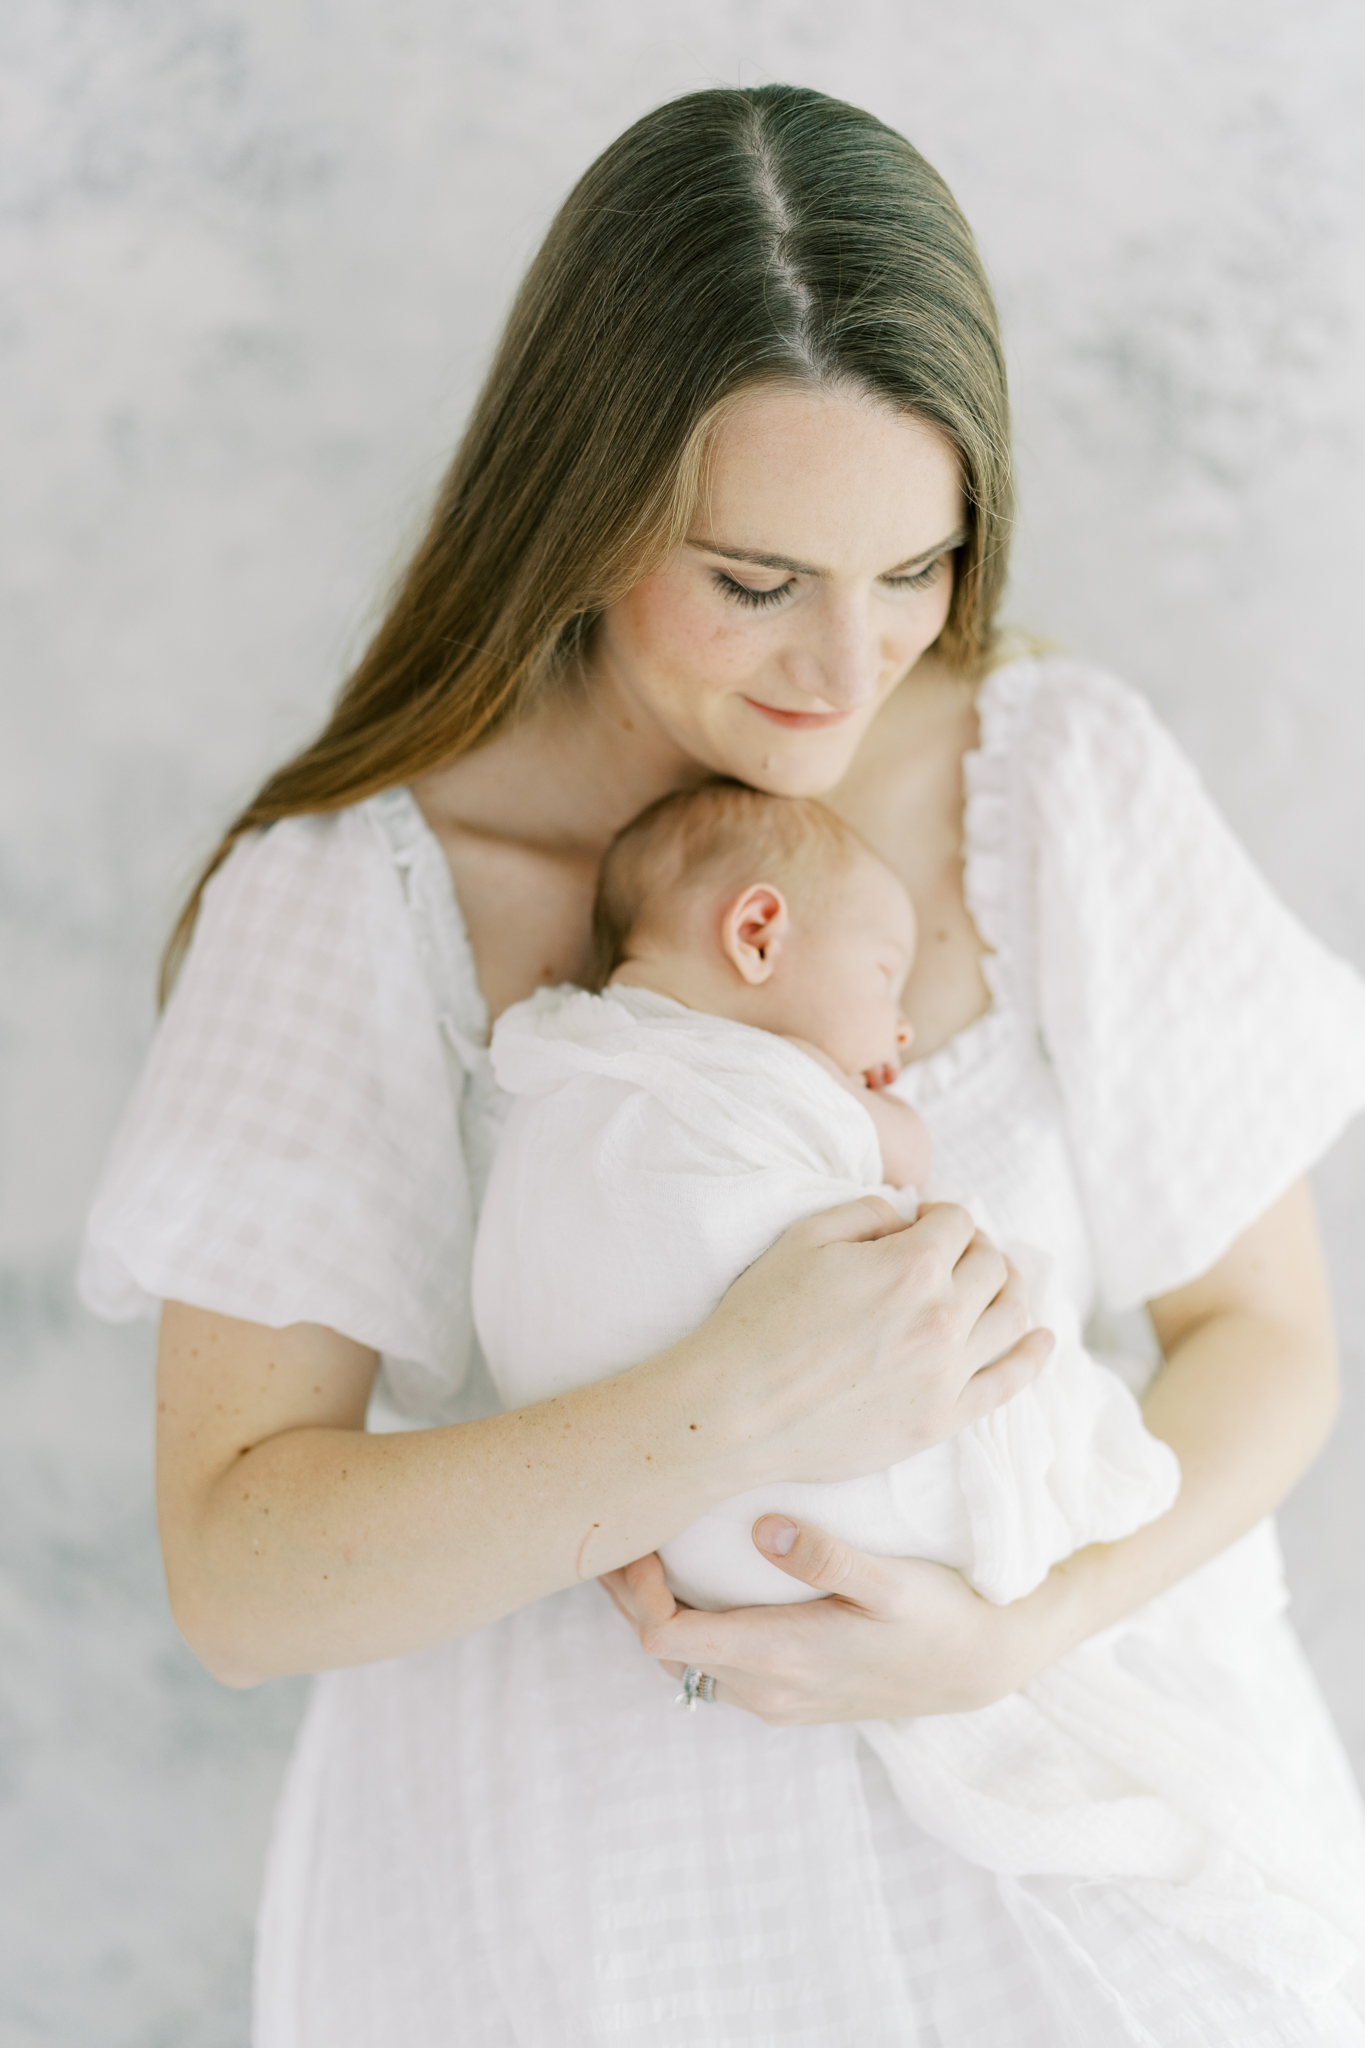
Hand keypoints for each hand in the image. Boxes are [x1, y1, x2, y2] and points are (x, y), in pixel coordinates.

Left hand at [601, 1515, 1062, 1724]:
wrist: (979, 1671)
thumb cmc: (939, 1618)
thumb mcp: (892, 1581)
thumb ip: (827, 1556)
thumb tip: (764, 1528)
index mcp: (777, 1658)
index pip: (665, 1634)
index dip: (632, 1590)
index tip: (632, 1537)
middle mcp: (764, 1690)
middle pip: (663, 1647)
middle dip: (630, 1593)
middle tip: (620, 1527)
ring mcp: (775, 1699)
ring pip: (685, 1659)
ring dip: (658, 1608)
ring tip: (646, 1545)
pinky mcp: (787, 1695)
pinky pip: (714, 1665)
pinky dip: (691, 1623)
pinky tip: (697, 1579)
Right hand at [692, 1198, 1053, 1484]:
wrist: (737, 1409)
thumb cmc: (760, 1317)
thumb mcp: (805, 1237)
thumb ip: (867, 1213)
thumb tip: (907, 1216)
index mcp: (912, 1264)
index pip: (958, 1221)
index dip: (942, 1213)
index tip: (925, 1220)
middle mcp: (942, 1316)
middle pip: (994, 1265)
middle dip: (978, 1248)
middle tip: (955, 1252)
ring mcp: (947, 1373)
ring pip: (1012, 1316)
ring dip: (1008, 1290)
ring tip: (993, 1285)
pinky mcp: (941, 1419)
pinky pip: (1009, 1382)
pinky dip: (1033, 1356)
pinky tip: (1042, 1341)